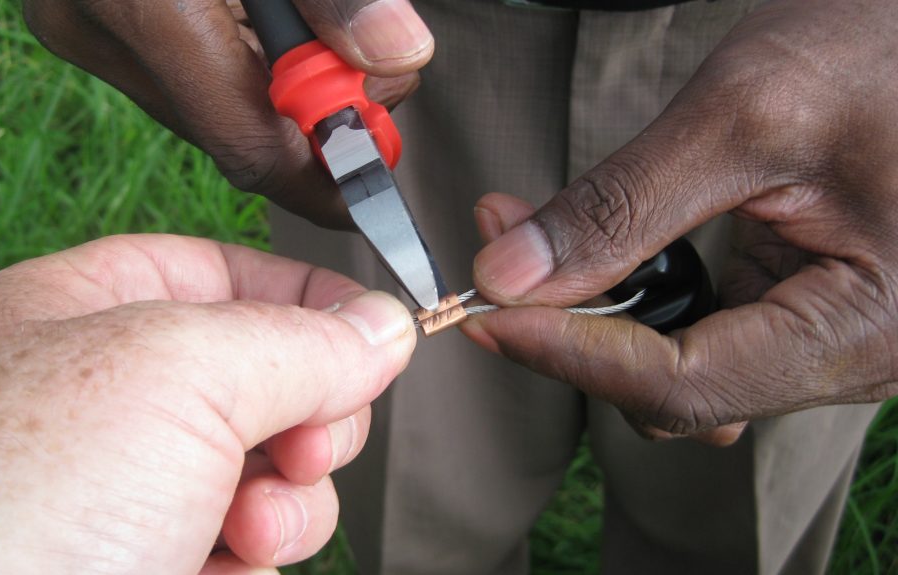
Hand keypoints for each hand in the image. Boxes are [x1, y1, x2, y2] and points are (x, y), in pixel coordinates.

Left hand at [0, 234, 415, 572]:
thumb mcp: (175, 374)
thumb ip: (298, 341)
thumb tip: (382, 326)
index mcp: (88, 311)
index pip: (228, 274)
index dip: (308, 298)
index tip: (376, 334)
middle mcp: (105, 399)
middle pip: (263, 379)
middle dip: (308, 415)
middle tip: (306, 443)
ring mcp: (123, 491)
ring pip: (264, 472)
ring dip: (289, 500)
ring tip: (253, 524)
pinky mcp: (142, 565)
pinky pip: (241, 547)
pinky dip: (255, 559)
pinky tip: (225, 567)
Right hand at [22, 0, 432, 227]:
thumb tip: (397, 55)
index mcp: (136, 1)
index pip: (244, 140)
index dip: (323, 176)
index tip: (379, 181)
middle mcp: (98, 30)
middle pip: (235, 129)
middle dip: (320, 119)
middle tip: (375, 71)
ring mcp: (93, 29)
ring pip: (216, 105)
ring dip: (289, 91)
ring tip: (333, 37)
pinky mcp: (100, 22)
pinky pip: (191, 73)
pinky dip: (251, 65)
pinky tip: (282, 28)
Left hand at [468, 0, 897, 441]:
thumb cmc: (877, 48)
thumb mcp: (743, 116)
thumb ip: (622, 207)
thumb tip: (508, 276)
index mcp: (867, 329)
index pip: (683, 384)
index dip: (569, 352)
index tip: (484, 310)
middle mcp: (858, 356)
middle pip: (676, 386)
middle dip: (574, 326)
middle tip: (500, 246)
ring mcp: (829, 334)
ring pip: (681, 365)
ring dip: (599, 311)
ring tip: (534, 232)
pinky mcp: (802, 301)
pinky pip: (702, 328)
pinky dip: (637, 292)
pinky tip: (601, 241)